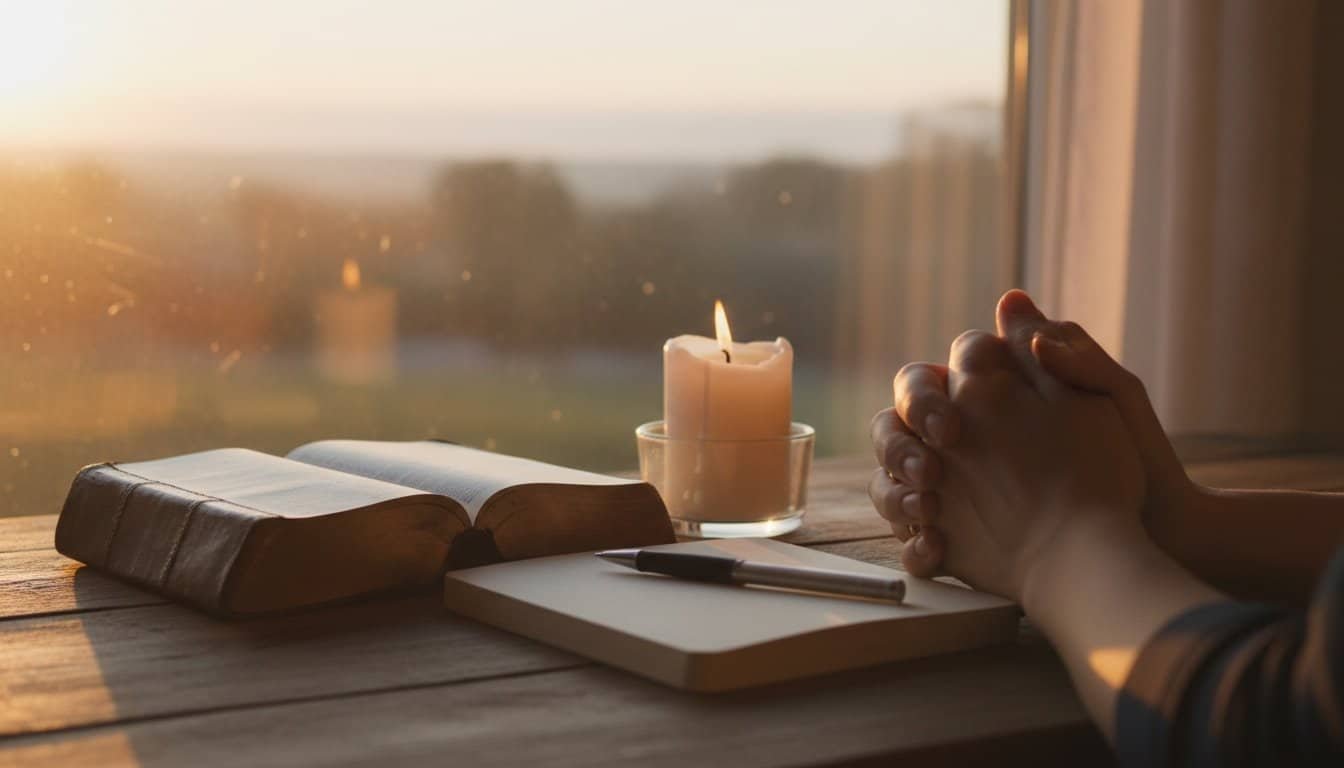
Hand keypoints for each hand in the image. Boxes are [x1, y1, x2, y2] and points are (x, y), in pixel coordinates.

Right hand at [870, 290, 1198, 576]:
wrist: (1155, 533)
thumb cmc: (1135, 458)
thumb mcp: (1106, 394)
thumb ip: (1057, 349)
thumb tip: (1009, 300)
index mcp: (985, 403)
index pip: (925, 383)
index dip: (924, 399)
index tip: (952, 428)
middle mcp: (957, 446)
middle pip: (892, 432)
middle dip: (896, 447)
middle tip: (930, 472)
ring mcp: (950, 496)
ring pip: (889, 487)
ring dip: (895, 497)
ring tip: (927, 513)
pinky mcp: (954, 545)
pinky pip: (913, 544)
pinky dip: (914, 548)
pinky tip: (937, 550)